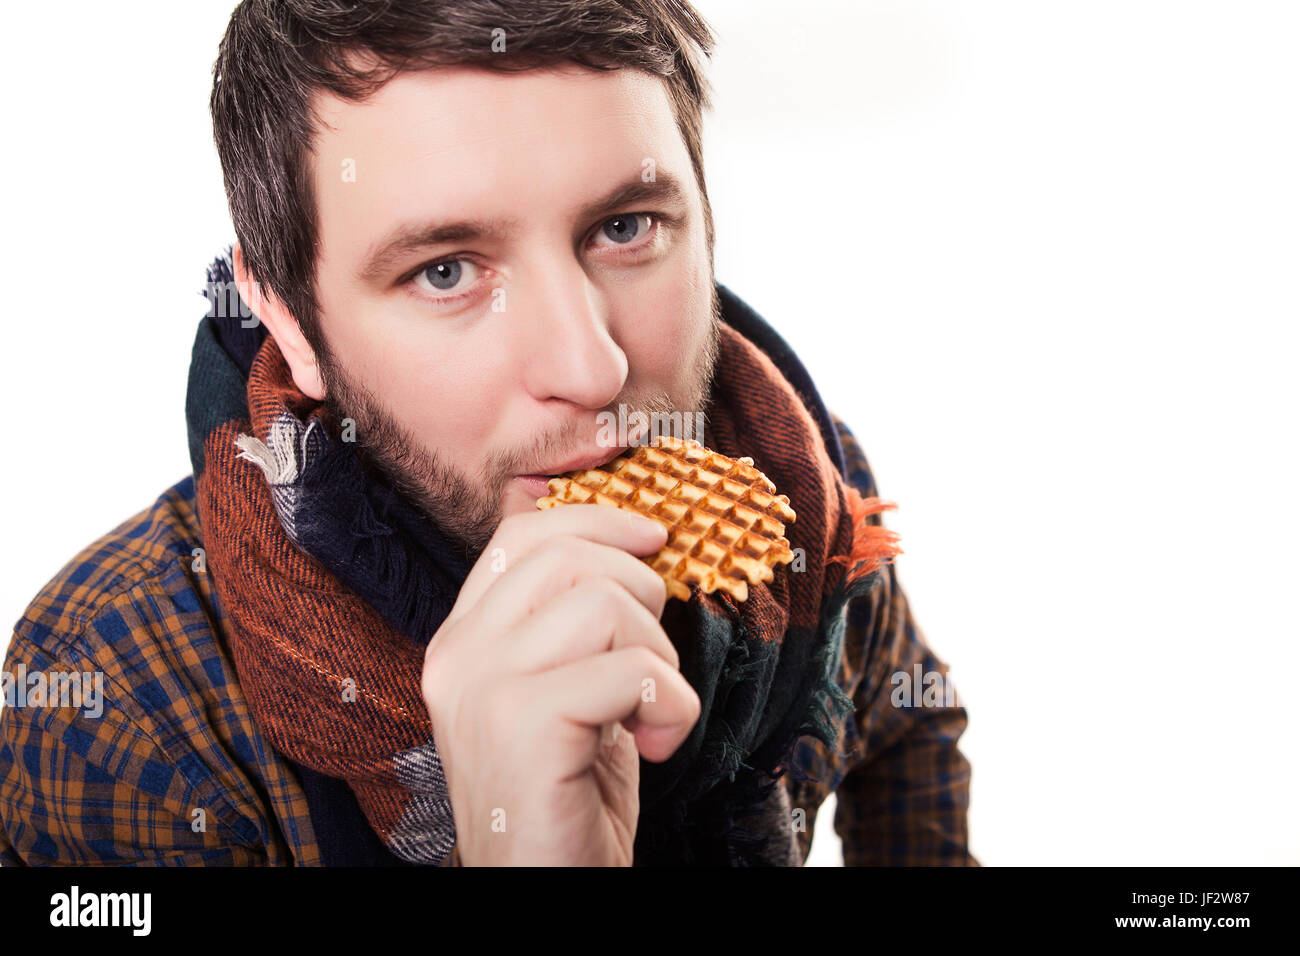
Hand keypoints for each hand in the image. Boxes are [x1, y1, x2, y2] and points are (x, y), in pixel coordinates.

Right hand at [421, 505, 700, 865]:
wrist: (544, 893)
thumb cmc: (568, 798)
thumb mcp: (564, 692)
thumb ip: (575, 626)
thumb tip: (636, 545)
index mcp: (463, 640)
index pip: (521, 534)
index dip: (597, 520)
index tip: (654, 538)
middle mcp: (459, 654)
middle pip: (568, 555)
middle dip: (641, 594)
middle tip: (652, 664)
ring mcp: (483, 688)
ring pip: (605, 602)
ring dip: (659, 656)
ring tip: (648, 713)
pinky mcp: (524, 724)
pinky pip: (632, 668)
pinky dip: (671, 704)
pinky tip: (657, 745)